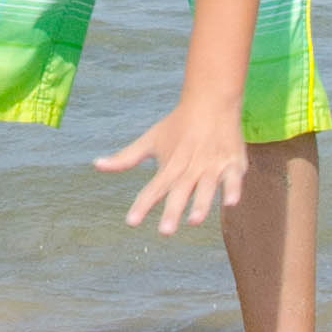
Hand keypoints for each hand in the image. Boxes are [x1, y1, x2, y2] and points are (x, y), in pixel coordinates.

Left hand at [96, 101, 250, 234]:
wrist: (211, 100)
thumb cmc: (177, 124)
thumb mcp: (150, 140)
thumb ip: (126, 158)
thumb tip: (97, 165)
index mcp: (170, 165)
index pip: (153, 189)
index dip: (142, 205)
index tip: (131, 222)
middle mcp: (189, 168)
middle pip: (180, 192)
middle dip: (173, 211)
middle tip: (165, 232)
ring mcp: (212, 166)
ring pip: (206, 188)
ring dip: (201, 204)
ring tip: (194, 221)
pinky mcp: (233, 164)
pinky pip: (234, 178)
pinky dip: (233, 189)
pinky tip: (230, 203)